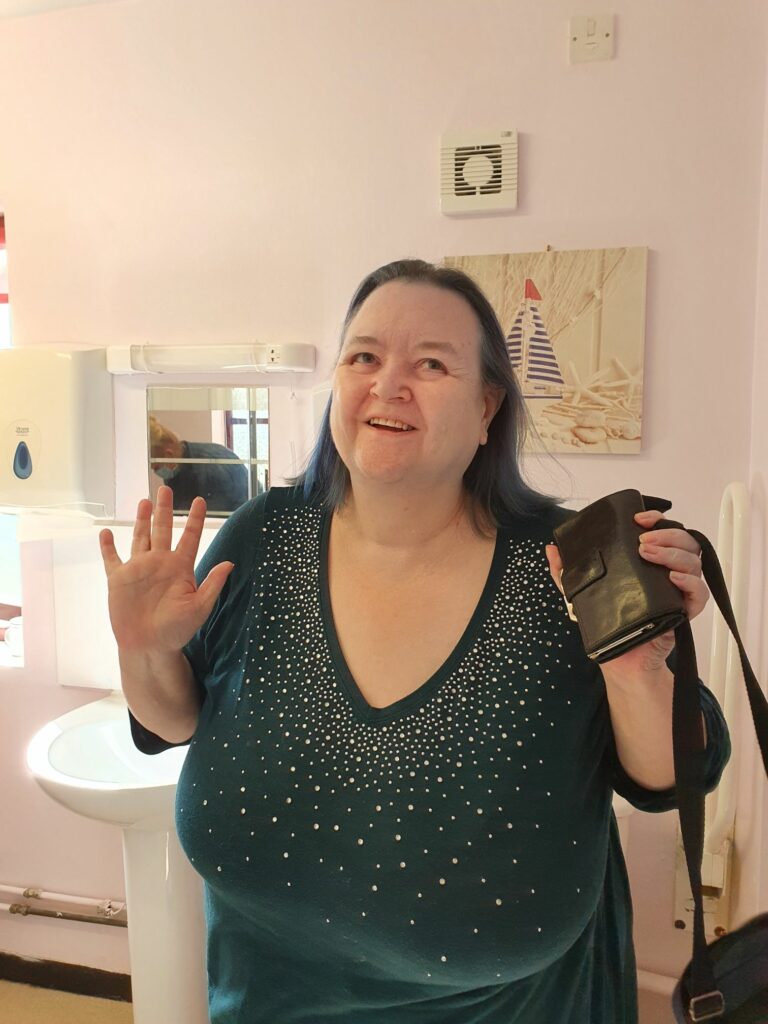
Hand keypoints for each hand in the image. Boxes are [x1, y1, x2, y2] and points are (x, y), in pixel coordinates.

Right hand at [99, 486, 233, 654]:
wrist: (149, 647)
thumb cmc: (177, 630)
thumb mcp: (199, 607)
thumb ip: (212, 584)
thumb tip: (229, 563)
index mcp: (180, 568)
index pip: (190, 537)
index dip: (195, 519)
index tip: (200, 500)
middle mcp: (159, 564)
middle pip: (163, 529)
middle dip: (164, 509)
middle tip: (166, 488)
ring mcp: (139, 570)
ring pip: (140, 538)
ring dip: (141, 520)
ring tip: (144, 501)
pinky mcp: (118, 580)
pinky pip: (111, 559)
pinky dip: (107, 547)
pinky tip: (105, 533)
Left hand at [545, 508, 708, 674]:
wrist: (619, 660)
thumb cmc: (606, 624)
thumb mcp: (580, 595)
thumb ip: (566, 573)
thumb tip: (551, 549)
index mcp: (648, 562)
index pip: (663, 531)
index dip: (657, 519)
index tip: (639, 518)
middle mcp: (667, 572)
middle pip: (683, 541)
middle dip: (666, 533)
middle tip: (643, 540)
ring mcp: (677, 591)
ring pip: (693, 562)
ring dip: (673, 553)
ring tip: (649, 554)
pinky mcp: (683, 612)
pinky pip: (699, 594)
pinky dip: (690, 583)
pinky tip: (671, 579)